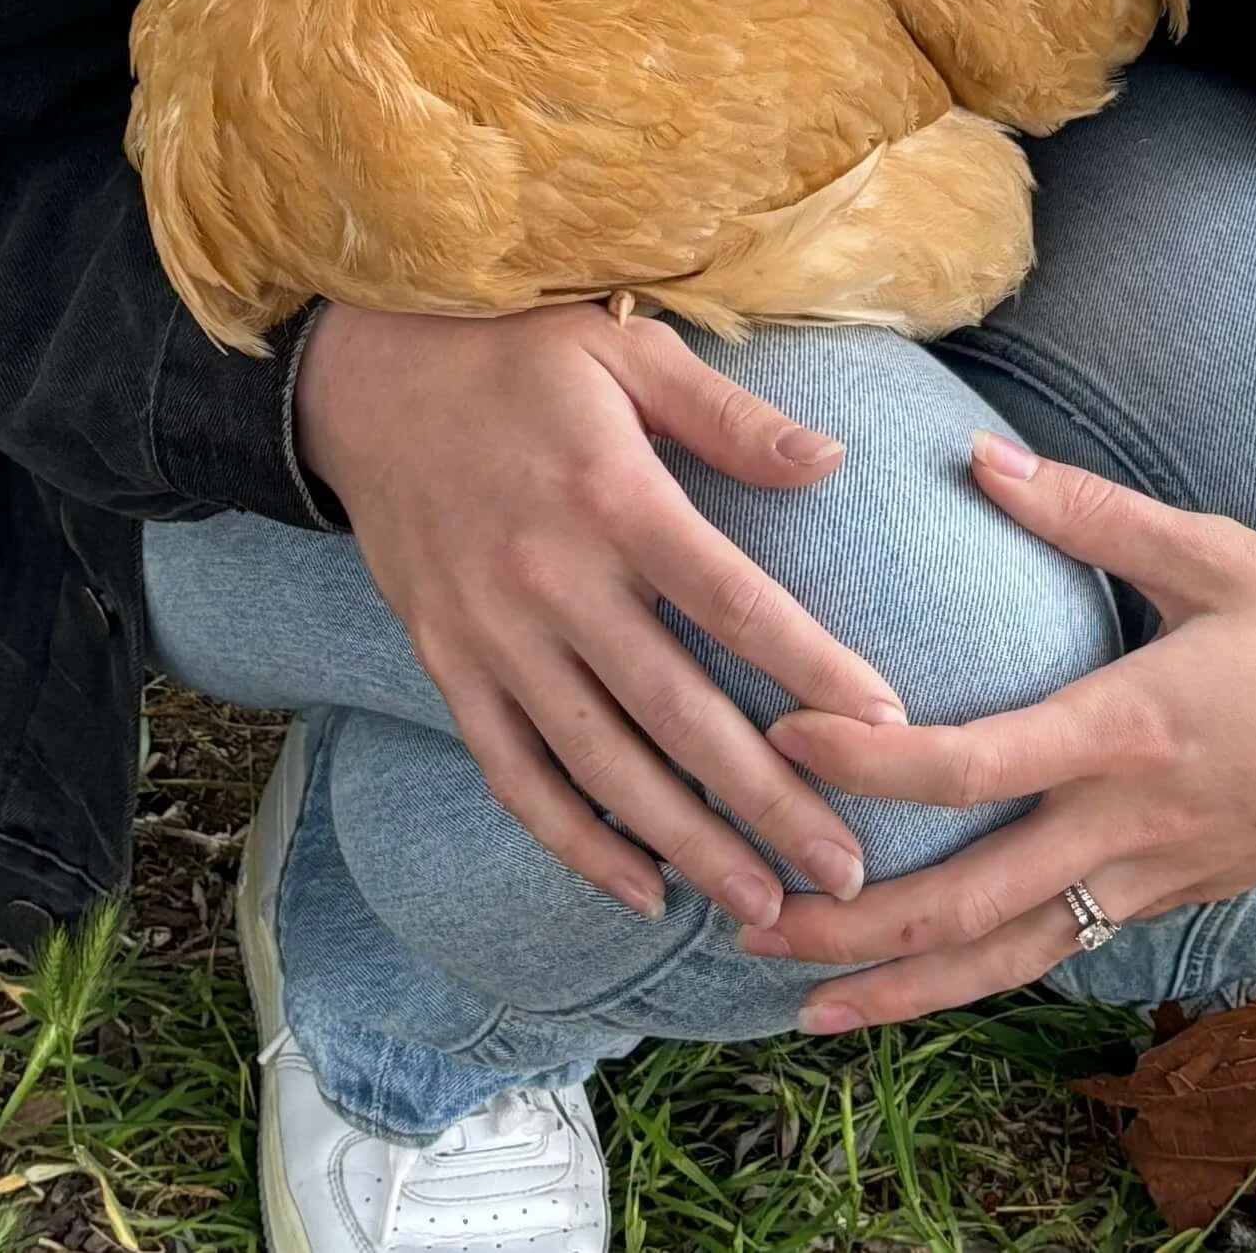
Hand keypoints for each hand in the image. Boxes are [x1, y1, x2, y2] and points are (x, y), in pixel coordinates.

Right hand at [294, 301, 906, 927]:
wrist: (368, 378)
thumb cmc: (518, 355)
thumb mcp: (627, 350)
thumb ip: (729, 414)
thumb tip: (832, 460)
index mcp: (612, 497)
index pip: (731, 599)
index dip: (811, 664)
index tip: (888, 723)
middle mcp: (552, 579)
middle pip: (675, 709)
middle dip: (765, 798)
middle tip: (845, 869)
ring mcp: (494, 634)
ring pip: (601, 764)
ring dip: (687, 845)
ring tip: (763, 905)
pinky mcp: (448, 666)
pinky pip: (516, 775)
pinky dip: (576, 842)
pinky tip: (643, 891)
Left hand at [740, 433, 1255, 1028]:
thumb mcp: (1221, 552)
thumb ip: (1091, 511)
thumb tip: (983, 458)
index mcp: (1132, 730)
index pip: (972, 765)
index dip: (868, 760)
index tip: (783, 735)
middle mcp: (1130, 825)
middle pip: (967, 902)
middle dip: (852, 925)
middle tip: (746, 921)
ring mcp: (1152, 877)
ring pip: (1008, 957)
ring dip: (902, 983)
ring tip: (802, 999)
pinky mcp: (1172, 897)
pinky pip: (1056, 950)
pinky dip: (977, 976)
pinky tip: (921, 981)